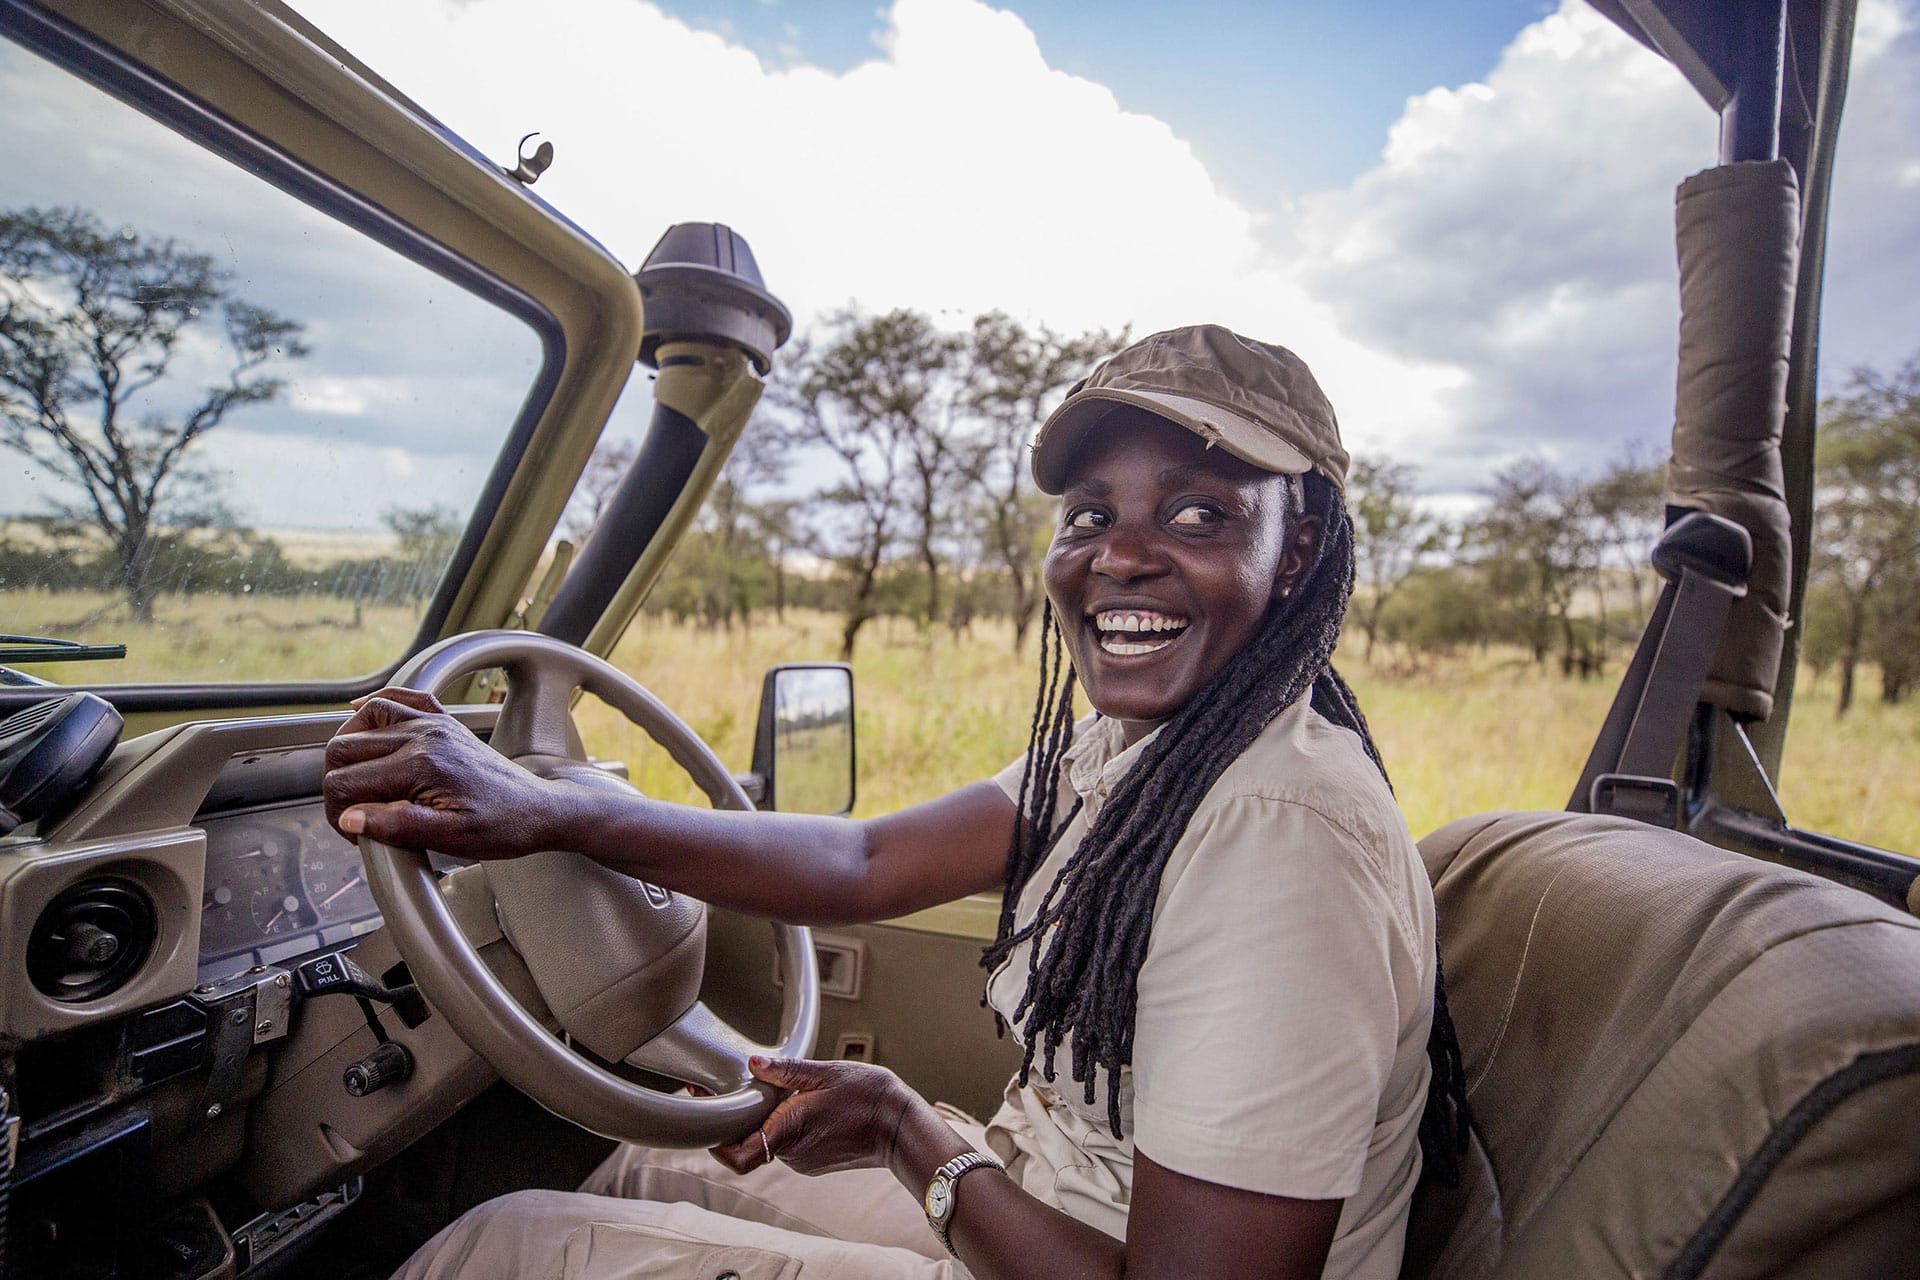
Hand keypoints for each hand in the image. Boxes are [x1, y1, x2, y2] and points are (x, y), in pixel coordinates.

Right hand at [321, 687, 575, 859]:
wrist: (540, 809)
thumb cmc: (502, 827)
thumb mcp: (450, 837)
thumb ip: (397, 825)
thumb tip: (350, 817)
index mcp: (421, 764)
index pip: (346, 782)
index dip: (338, 813)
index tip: (354, 834)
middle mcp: (424, 734)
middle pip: (345, 747)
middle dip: (336, 782)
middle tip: (353, 813)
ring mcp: (434, 723)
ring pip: (364, 718)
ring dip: (347, 745)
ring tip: (354, 779)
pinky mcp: (443, 722)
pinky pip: (400, 697)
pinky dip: (373, 704)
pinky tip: (357, 711)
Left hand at [710, 1057, 928, 1177]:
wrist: (902, 1127)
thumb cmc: (869, 1097)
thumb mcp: (826, 1072)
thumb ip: (786, 1071)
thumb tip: (752, 1063)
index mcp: (788, 1132)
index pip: (734, 1156)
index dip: (713, 1139)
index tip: (706, 1108)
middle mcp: (792, 1154)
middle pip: (748, 1143)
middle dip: (739, 1117)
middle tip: (730, 1087)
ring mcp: (804, 1162)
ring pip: (769, 1142)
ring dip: (765, 1120)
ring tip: (771, 1090)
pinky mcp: (814, 1162)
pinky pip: (788, 1145)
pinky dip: (784, 1127)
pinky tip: (797, 1104)